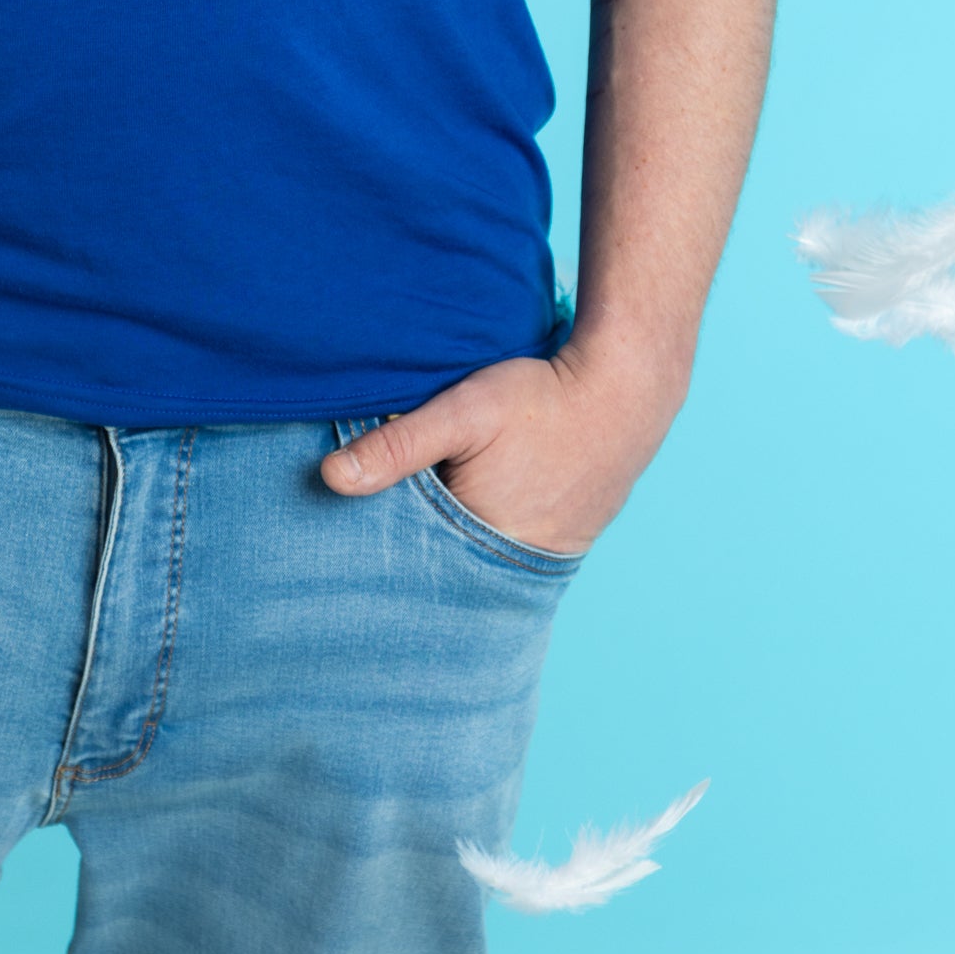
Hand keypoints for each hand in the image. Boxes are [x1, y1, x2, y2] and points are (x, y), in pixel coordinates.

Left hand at [318, 328, 688, 555]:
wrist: (626, 388)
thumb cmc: (542, 398)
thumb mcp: (463, 411)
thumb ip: (398, 446)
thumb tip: (328, 479)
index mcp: (482, 546)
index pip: (414, 561)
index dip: (382, 544)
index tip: (349, 532)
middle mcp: (515, 565)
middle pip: (445, 562)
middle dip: (414, 545)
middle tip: (383, 518)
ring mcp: (544, 555)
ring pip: (476, 553)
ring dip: (451, 534)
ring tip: (430, 505)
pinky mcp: (563, 537)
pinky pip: (509, 542)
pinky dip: (487, 527)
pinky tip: (475, 500)